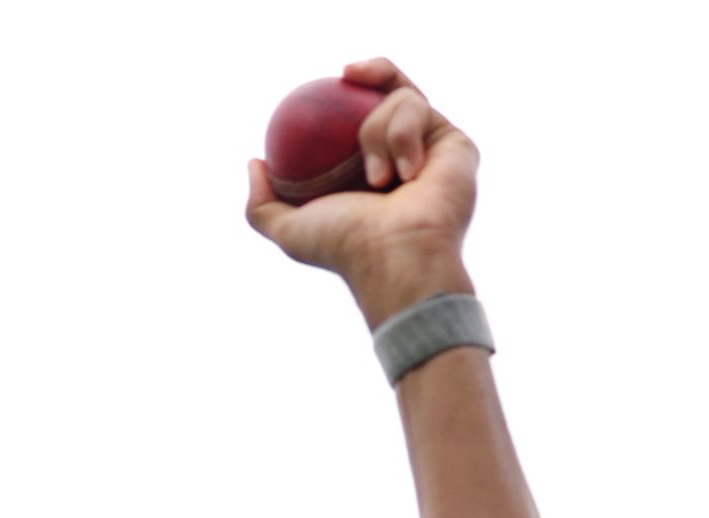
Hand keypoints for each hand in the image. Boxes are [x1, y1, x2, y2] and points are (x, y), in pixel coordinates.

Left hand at [244, 60, 478, 325]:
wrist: (396, 253)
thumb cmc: (343, 244)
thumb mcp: (286, 228)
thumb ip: (262, 203)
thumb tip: (255, 161)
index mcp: (367, 171)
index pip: (358, 118)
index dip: (348, 92)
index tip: (333, 78)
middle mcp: (401, 155)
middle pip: (390, 92)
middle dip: (376, 71)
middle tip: (348, 72)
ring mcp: (429, 147)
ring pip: (397, 99)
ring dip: (376, 133)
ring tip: (379, 181)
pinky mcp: (454, 142)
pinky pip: (417, 107)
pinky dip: (402, 136)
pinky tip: (407, 173)